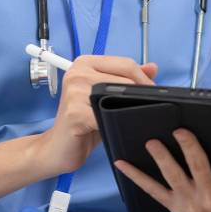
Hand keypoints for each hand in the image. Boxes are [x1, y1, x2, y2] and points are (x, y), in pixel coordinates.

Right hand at [33, 55, 157, 175]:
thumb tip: (152, 67)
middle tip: (146, 108)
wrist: (57, 149)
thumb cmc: (83, 122)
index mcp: (85, 63)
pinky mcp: (75, 112)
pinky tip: (113, 128)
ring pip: (118, 95)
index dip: (144, 79)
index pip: (125, 63)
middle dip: (141, 94)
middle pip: (125, 78)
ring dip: (129, 108)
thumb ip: (128, 80)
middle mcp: (77, 72)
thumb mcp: (106, 97)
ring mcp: (74, 91)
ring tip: (128, 118)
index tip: (153, 92)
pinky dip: (115, 123)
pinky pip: (107, 115)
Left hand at [115, 129, 210, 211]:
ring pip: (173, 176)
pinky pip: (152, 190)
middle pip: (198, 168)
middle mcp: (210, 195)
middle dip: (189, 148)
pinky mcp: (174, 204)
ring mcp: (189, 200)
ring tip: (152, 142)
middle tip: (181, 131)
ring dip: (162, 158)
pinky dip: (136, 177)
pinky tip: (122, 163)